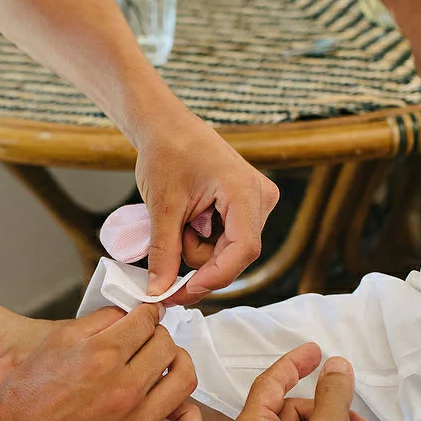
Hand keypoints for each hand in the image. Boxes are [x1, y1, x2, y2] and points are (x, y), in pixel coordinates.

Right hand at [0, 303, 204, 420]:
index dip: (145, 314)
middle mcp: (123, 390)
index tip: (142, 317)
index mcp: (102, 357)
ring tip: (162, 366)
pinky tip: (175, 407)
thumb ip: (101, 320)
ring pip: (184, 380)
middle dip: (158, 336)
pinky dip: (190, 419)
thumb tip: (134, 313)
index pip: (147, 320)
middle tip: (146, 340)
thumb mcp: (58, 340)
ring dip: (177, 365)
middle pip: (168, 346)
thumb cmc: (28, 391)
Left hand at [134, 119, 279, 304]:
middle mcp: (260, 198)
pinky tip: (190, 219)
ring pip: (228, 252)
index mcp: (245, 192)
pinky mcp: (247, 208)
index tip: (181, 292)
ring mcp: (256, 203)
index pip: (242, 251)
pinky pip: (227, 241)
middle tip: (168, 250)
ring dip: (198, 248)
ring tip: (180, 219)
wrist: (167, 127)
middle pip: (235, 255)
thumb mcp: (162, 207)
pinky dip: (203, 239)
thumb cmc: (167, 152)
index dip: (213, 278)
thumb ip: (164, 252)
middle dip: (199, 261)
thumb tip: (159, 292)